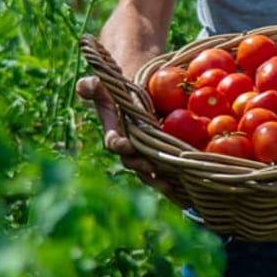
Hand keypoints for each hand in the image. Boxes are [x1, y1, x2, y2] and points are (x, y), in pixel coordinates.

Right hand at [76, 61, 174, 193]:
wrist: (137, 98)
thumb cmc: (121, 91)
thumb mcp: (106, 85)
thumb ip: (93, 87)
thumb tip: (87, 86)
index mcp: (116, 134)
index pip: (114, 142)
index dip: (119, 145)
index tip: (125, 144)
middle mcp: (130, 149)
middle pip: (134, 162)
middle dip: (142, 166)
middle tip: (152, 168)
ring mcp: (145, 156)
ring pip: (150, 173)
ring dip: (158, 181)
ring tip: (170, 186)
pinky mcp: (161, 158)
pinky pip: (167, 174)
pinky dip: (177, 184)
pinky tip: (189, 191)